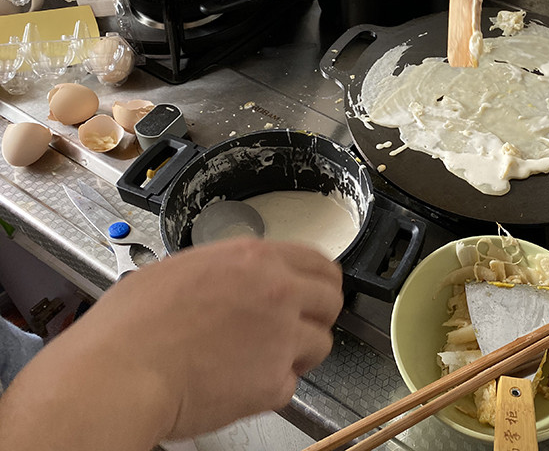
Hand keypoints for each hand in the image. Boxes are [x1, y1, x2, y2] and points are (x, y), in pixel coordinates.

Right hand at [114, 238, 343, 437]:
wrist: (118, 374)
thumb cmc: (131, 325)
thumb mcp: (180, 270)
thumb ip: (226, 270)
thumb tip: (237, 277)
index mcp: (254, 259)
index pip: (318, 262)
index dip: (319, 281)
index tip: (314, 293)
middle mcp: (278, 292)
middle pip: (332, 300)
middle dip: (318, 315)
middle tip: (296, 328)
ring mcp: (281, 337)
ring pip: (321, 343)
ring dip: (299, 353)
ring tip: (261, 360)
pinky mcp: (274, 382)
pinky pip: (290, 384)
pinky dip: (270, 388)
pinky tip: (238, 384)